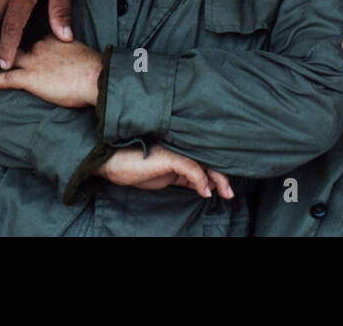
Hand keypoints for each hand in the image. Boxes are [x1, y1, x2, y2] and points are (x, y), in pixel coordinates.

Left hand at [0, 36, 102, 107]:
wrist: (96, 76)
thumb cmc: (95, 69)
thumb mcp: (82, 54)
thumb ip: (73, 55)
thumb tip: (74, 63)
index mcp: (55, 38)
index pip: (37, 37)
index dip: (30, 42)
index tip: (25, 43)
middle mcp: (41, 46)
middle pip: (19, 44)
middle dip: (7, 45)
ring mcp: (34, 62)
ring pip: (9, 58)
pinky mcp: (30, 78)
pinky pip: (7, 78)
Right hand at [96, 145, 234, 199]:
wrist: (112, 162)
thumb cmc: (135, 167)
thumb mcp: (164, 176)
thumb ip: (183, 178)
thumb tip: (205, 187)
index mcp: (179, 152)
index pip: (203, 161)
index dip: (216, 174)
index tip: (226, 190)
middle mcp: (179, 149)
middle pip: (207, 160)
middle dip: (221, 177)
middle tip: (230, 193)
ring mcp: (174, 151)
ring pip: (203, 163)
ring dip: (217, 179)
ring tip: (225, 193)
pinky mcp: (169, 156)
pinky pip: (191, 168)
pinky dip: (200, 180)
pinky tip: (205, 191)